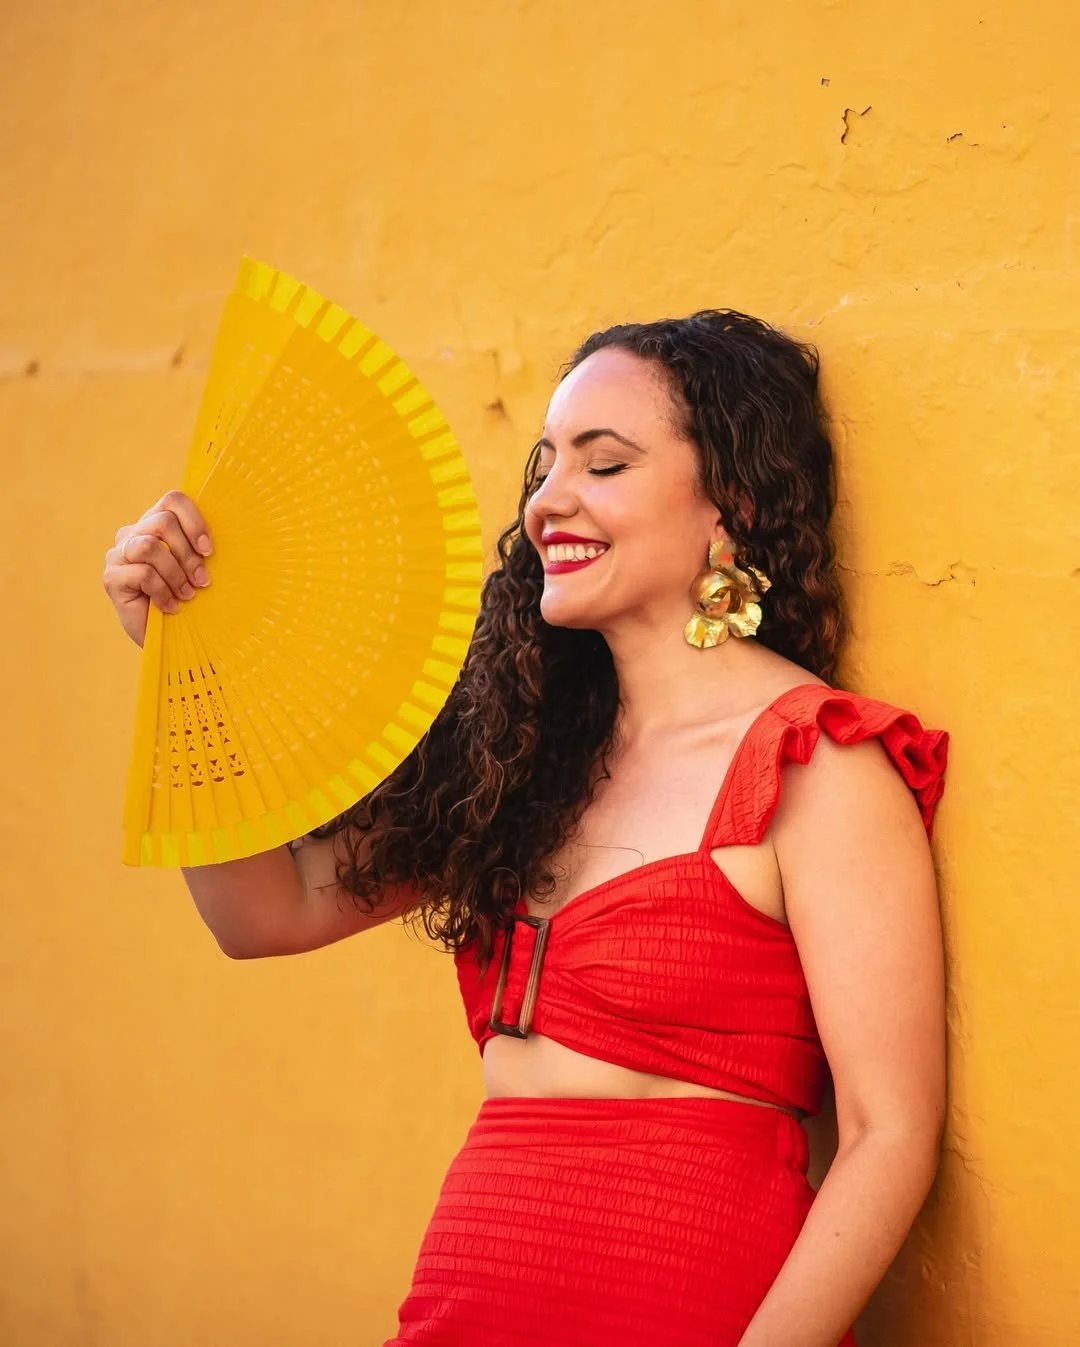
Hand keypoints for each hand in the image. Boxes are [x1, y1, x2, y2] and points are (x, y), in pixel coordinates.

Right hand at [102, 489, 213, 646]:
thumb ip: (201, 546)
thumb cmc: (188, 599)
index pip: (173, 500)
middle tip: (201, 580)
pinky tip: (170, 606)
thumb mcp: (198, 567)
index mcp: (154, 523)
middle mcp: (132, 534)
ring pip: (150, 547)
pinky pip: (142, 573)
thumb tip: (225, 532)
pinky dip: (163, 592)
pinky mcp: (111, 578)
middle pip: (162, 522)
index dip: (194, 521)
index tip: (209, 551)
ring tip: (187, 594)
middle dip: (187, 554)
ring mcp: (118, 554)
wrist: (170, 638)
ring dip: (175, 573)